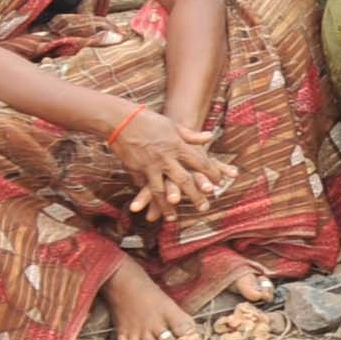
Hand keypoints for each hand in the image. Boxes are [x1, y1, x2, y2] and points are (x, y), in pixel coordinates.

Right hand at [107, 106, 226, 218]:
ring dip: (167, 206)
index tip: (219, 184)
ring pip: (161, 190)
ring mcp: (149, 166)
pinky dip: (148, 196)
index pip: (201, 162)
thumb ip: (192, 136)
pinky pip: (144, 185)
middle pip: (184, 180)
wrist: (121, 120)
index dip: (212, 174)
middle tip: (205, 208)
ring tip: (174, 219)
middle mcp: (166, 158)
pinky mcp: (135, 170)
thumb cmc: (150, 121)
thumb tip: (209, 137)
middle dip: (195, 196)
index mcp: (178, 146)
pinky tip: (151, 206)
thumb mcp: (174, 126)